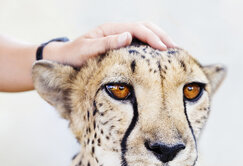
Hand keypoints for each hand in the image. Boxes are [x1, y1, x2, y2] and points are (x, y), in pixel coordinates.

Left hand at [43, 22, 176, 66]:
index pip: (137, 28)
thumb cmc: (74, 57)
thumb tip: (128, 36)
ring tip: (174, 51)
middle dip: (162, 36)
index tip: (164, 49)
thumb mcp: (86, 50)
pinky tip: (161, 55)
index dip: (152, 38)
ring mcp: (121, 37)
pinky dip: (154, 46)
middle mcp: (118, 31)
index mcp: (110, 30)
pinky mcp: (123, 46)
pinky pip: (142, 43)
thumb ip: (106, 43)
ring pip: (146, 33)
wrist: (64, 60)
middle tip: (176, 49)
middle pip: (146, 27)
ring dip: (160, 39)